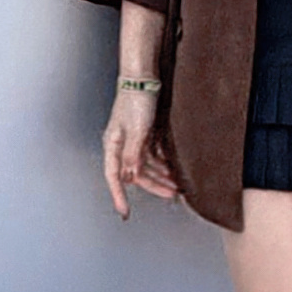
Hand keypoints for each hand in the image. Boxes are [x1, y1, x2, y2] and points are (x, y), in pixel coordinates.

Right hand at [102, 86, 179, 218]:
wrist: (142, 78)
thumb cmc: (135, 101)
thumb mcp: (136, 130)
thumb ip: (133, 155)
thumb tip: (130, 177)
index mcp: (113, 145)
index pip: (114, 177)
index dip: (119, 196)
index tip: (125, 213)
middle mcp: (121, 145)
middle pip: (135, 174)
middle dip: (153, 186)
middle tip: (171, 195)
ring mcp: (133, 140)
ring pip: (146, 166)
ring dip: (161, 176)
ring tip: (178, 184)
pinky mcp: (143, 135)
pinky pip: (153, 156)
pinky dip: (162, 164)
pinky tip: (173, 169)